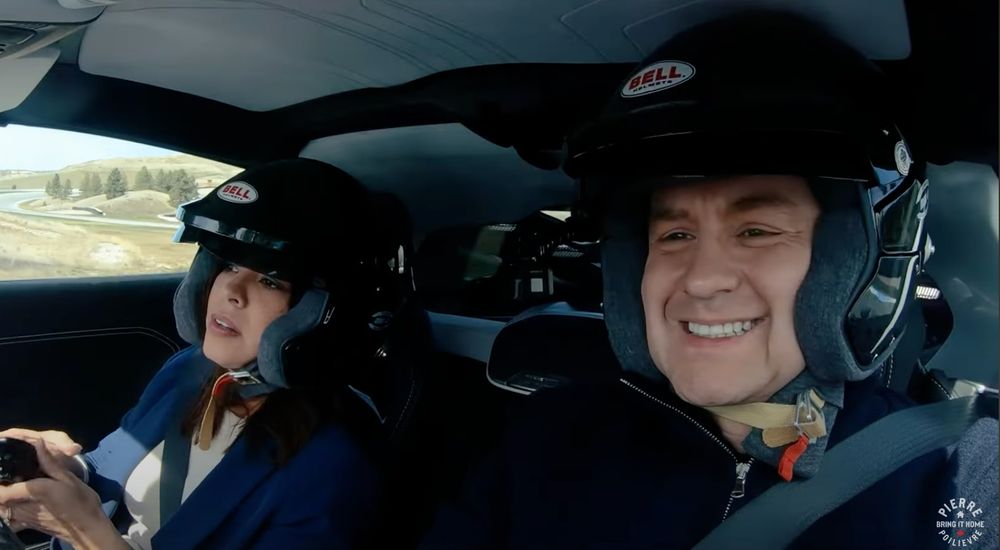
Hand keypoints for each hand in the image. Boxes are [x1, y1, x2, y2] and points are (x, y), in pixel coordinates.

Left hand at [0, 438, 124, 548]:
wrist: (87, 527)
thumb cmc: (80, 501)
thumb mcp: (68, 478)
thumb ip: (49, 462)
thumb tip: (37, 442)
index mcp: (32, 492)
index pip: (1, 491)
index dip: (0, 481)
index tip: (4, 469)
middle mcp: (22, 506)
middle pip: (1, 499)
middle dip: (3, 486)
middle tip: (10, 476)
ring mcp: (23, 517)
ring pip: (3, 509)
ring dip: (5, 498)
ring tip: (13, 486)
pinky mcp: (26, 524)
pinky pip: (9, 518)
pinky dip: (8, 511)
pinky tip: (16, 504)